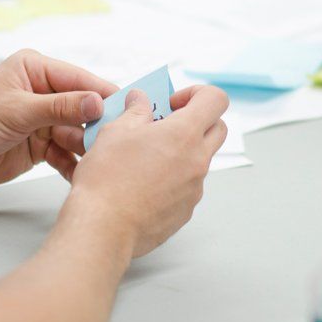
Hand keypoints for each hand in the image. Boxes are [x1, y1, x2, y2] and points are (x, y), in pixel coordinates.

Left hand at [0, 49, 117, 188]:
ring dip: (89, 149)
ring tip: (103, 164)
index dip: (105, 95)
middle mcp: (44, 92)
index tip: (131, 111)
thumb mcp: (17, 111)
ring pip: (79, 133)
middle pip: (85, 108)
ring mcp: (44, 120)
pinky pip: (67, 153)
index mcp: (36, 69)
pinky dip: (75, 165)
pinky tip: (84, 176)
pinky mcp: (42, 145)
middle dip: (100, 126)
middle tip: (119, 143)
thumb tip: (98, 102)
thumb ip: (60, 107)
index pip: (81, 80)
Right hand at [66, 85, 228, 258]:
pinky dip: (172, 179)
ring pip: (200, 160)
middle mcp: (197, 161)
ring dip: (181, 152)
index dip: (196, 94)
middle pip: (218, 129)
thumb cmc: (107, 178)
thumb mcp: (115, 131)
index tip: (172, 103)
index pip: (215, 100)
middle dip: (197, 121)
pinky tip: (143, 184)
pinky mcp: (185, 211)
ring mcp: (194, 189)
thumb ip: (135, 111)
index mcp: (184, 134)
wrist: (103, 227)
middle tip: (165, 126)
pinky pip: (187, 186)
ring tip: (145, 158)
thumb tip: (140, 100)